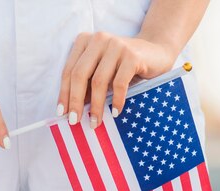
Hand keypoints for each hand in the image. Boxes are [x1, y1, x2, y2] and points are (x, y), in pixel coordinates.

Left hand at [56, 32, 176, 128]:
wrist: (157, 52)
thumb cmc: (126, 65)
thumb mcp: (103, 69)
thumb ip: (89, 81)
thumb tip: (74, 107)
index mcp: (86, 41)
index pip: (69, 70)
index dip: (64, 93)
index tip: (62, 113)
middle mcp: (99, 39)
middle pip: (80, 74)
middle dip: (76, 101)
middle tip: (74, 121)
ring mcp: (116, 46)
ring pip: (98, 81)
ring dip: (96, 105)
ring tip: (95, 122)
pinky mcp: (132, 56)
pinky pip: (119, 83)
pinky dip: (116, 100)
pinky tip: (115, 112)